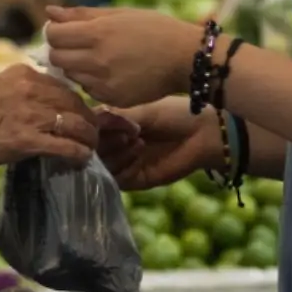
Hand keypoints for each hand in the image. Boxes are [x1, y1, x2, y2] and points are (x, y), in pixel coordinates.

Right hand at [0, 64, 98, 168]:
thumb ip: (20, 88)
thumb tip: (40, 100)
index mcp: (24, 74)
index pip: (62, 86)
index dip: (75, 102)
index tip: (79, 113)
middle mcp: (32, 90)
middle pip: (75, 103)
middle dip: (87, 119)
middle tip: (91, 132)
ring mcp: (31, 115)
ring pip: (77, 124)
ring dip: (88, 138)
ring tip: (89, 147)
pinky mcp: (29, 140)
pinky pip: (66, 146)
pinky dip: (79, 153)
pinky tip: (81, 159)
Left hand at [43, 5, 198, 107]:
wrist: (184, 59)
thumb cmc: (154, 29)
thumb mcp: (119, 14)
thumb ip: (81, 15)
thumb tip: (50, 12)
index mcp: (97, 34)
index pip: (53, 35)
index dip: (55, 31)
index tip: (65, 30)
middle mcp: (96, 61)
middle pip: (56, 58)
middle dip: (61, 50)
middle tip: (78, 45)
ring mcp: (103, 84)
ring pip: (70, 75)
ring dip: (76, 66)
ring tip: (97, 58)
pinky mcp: (112, 100)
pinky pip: (88, 90)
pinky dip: (92, 81)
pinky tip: (110, 72)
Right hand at [98, 98, 222, 189]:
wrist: (203, 134)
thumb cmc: (174, 114)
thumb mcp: (141, 111)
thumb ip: (113, 119)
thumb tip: (88, 121)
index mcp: (113, 126)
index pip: (89, 130)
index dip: (91, 127)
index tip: (101, 120)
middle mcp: (115, 145)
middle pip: (92, 150)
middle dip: (104, 141)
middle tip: (123, 132)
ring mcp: (124, 164)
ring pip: (102, 166)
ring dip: (115, 152)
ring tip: (136, 140)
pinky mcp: (135, 180)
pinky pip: (117, 179)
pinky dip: (124, 165)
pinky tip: (139, 151)